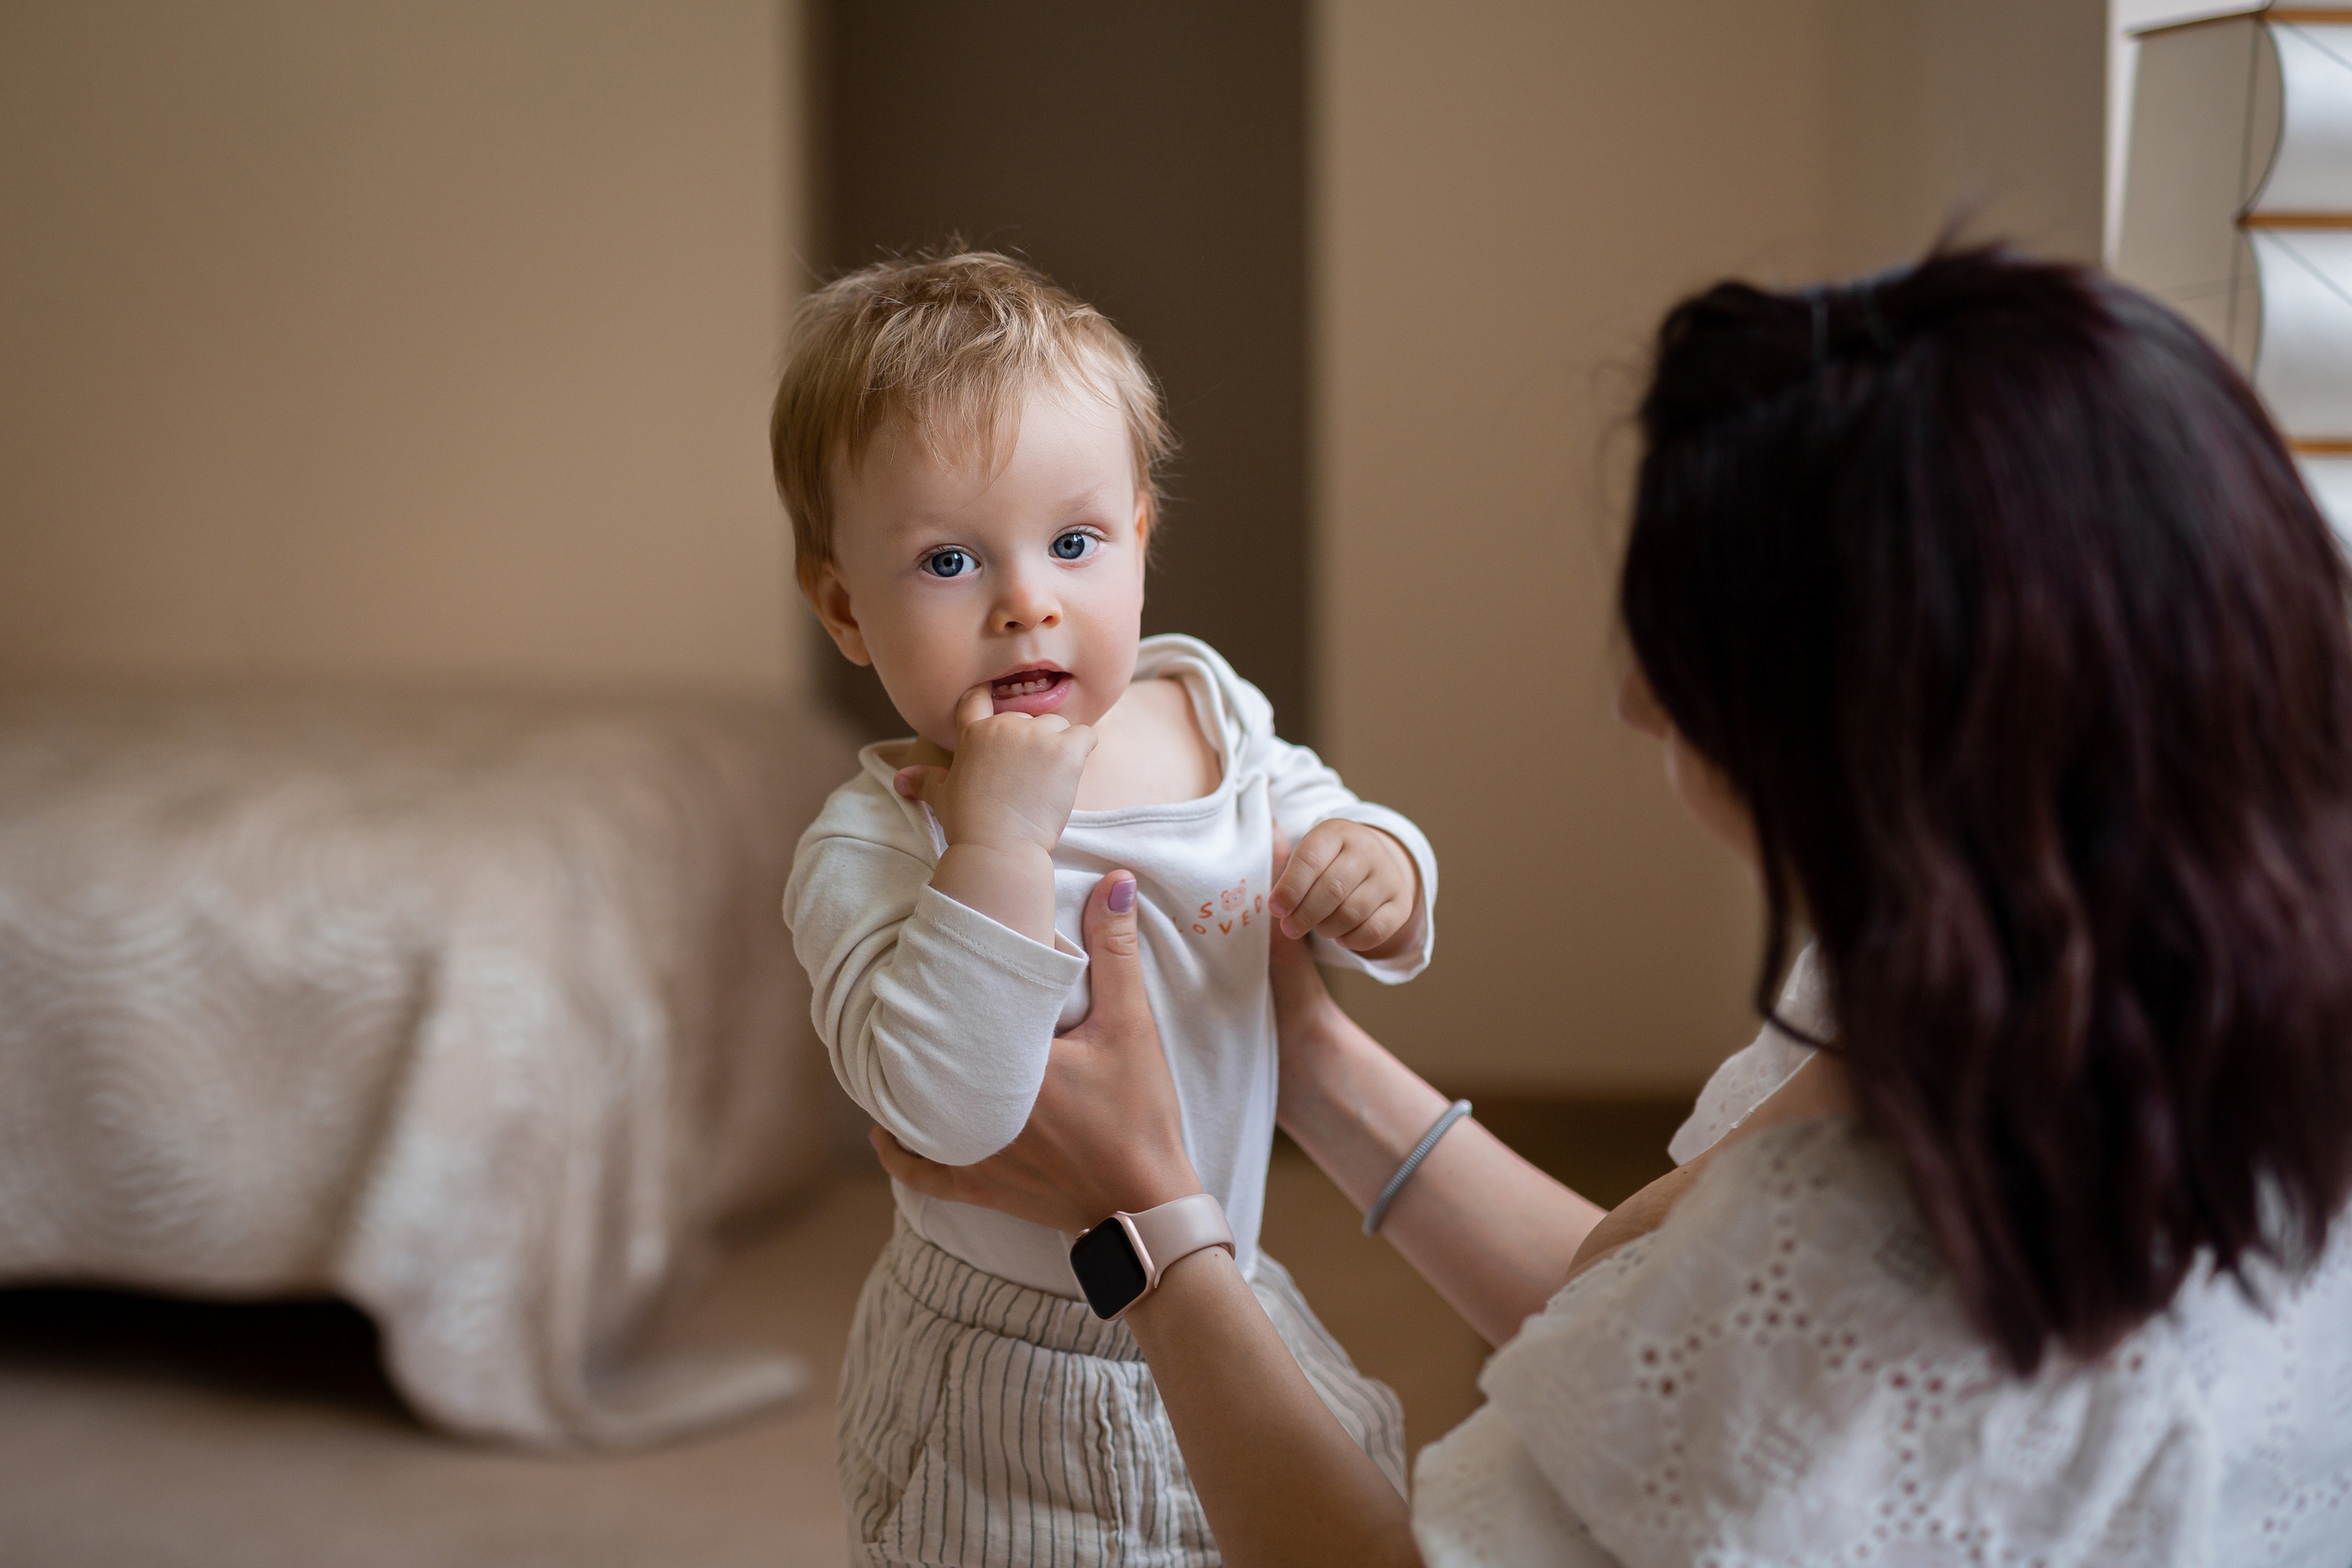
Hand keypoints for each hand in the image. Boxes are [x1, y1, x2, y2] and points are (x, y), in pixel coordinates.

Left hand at [872, 868, 1201, 1233]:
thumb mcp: (1130, 1026)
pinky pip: (924, 1172)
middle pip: (926, 1060)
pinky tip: (884, 1132)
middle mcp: (975, 1108)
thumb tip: (1115, 881)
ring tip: (890, 1052)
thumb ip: (1115, 952)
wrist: (1145, 1206)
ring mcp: (972, 1151)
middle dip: (914, 1030)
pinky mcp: (980, 1187)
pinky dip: (901, 1154)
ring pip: (915, 1112)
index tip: (924, 955)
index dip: (940, 984)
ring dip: (902, 1084)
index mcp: (1007, 1064)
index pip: (957, 1013)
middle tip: (899, 995)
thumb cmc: (1139, 1117)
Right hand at [894, 683, 1095, 857]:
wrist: (999, 847)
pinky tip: (1071, 772)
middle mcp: (1005, 726)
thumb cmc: (969, 824)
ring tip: (1049, 779)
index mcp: (974, 733)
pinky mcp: (1066, 750)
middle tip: (1027, 778)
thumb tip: (900, 779)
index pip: (979, 697)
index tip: (1000, 714)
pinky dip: (1083, 749)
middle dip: (1030, 742)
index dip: (990, 700)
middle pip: (1026, 718)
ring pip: (1057, 725)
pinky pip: (1086, 736)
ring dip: (1057, 745)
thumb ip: (925, 780)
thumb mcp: (942, 797)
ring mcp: (1037, 736)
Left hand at [1269, 819, 1419, 954]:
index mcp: (1337, 832)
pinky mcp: (1401, 903)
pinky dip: (1352, 940)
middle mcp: (1368, 849)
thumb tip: (1270, 879)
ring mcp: (1388, 876)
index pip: (1310, 859)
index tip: (1275, 909)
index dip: (1290, 888)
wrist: (1372, 863)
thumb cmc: (1326, 862)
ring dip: (1326, 928)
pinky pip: (1375, 931)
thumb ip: (1283, 864)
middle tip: (1290, 927)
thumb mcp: (1306, 852)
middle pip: (1332, 890)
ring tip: (1317, 927)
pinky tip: (1339, 936)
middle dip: (1304, 915)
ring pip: (1352, 913)